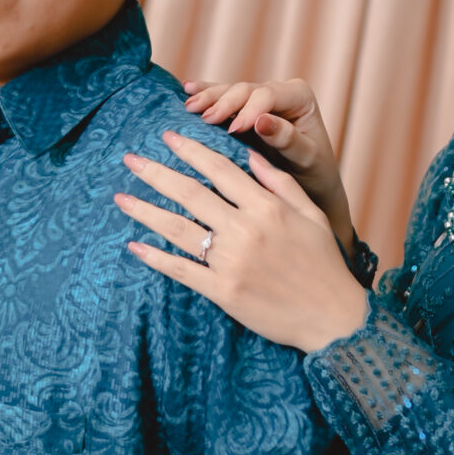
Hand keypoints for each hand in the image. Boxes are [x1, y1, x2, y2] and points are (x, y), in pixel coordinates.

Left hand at [118, 130, 370, 354]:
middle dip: (156, 173)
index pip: (220, 170)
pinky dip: (157, 258)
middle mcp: (245, 230)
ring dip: (146, 211)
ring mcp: (231, 261)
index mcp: (267, 208)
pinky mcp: (223, 291)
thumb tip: (252, 155)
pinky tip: (135, 246)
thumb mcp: (312, 215)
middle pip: (191, 194)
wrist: (332, 317)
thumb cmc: (325, 264)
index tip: (167, 137)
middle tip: (130, 159)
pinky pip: (182, 271)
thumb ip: (281, 183)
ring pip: (179, 229)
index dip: (190, 151)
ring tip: (121, 198)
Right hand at [183, 76, 354, 252]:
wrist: (311, 185)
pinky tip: (187, 90)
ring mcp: (259, 98)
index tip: (233, 130)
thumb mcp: (306, 158)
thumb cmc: (314, 173)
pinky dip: (205, 95)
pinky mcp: (243, 109)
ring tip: (189, 106)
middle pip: (245, 90)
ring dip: (208, 98)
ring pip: (230, 92)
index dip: (248, 110)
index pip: (268, 95)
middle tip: (203, 117)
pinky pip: (222, 99)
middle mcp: (279, 91)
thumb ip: (287, 139)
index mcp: (299, 97)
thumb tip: (261, 121)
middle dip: (222, 102)